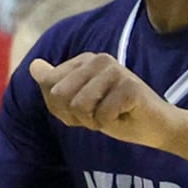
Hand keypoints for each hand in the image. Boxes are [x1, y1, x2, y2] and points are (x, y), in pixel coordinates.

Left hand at [30, 52, 176, 147]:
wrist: (153, 128)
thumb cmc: (116, 115)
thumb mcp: (79, 102)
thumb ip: (55, 85)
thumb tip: (34, 65)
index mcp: (84, 60)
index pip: (50, 87)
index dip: (63, 109)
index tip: (85, 110)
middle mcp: (98, 59)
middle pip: (59, 95)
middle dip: (76, 115)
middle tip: (99, 114)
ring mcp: (115, 70)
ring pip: (79, 106)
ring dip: (94, 120)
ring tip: (111, 114)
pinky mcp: (130, 86)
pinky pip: (101, 115)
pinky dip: (110, 124)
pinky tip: (124, 116)